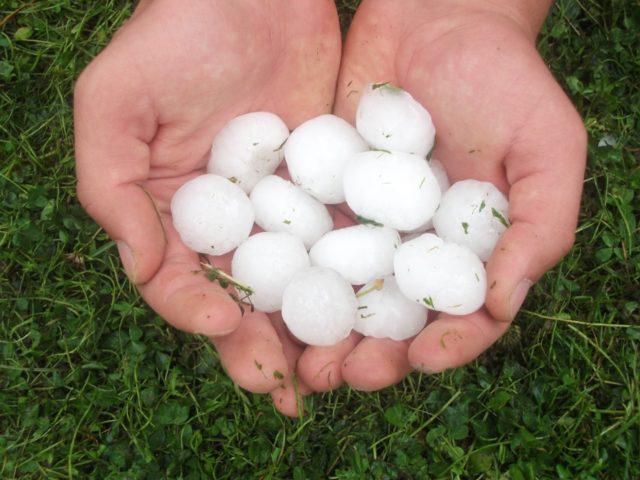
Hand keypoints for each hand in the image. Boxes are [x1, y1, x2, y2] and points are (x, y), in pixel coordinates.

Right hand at [74, 0, 340, 415]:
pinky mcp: (329, 194)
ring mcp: (283, 214)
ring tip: (334, 371)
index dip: (197, 313)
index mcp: (174, 216)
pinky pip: (340, 245)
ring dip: (312, 334)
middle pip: (242, 302)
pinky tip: (372, 312)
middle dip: (261, 349)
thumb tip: (142, 267)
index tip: (226, 325)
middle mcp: (229, 225)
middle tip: (288, 388)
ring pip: (296, 288)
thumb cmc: (174, 37)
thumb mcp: (115, 102)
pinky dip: (354, 283)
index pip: (179, 284)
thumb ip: (109, 187)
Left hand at [297, 0, 586, 390]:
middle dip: (369, 355)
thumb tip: (501, 304)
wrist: (437, 16)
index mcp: (471, 252)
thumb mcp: (547, 147)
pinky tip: (267, 298)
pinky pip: (303, 242)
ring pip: (341, 294)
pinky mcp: (324, 197)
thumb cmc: (504, 79)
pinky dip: (286, 274)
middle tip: (343, 375)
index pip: (461, 318)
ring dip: (320, 332)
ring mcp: (366, 226)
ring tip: (300, 359)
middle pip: (392, 320)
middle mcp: (415, 249)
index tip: (422, 359)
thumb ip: (539, 226)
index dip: (446, 347)